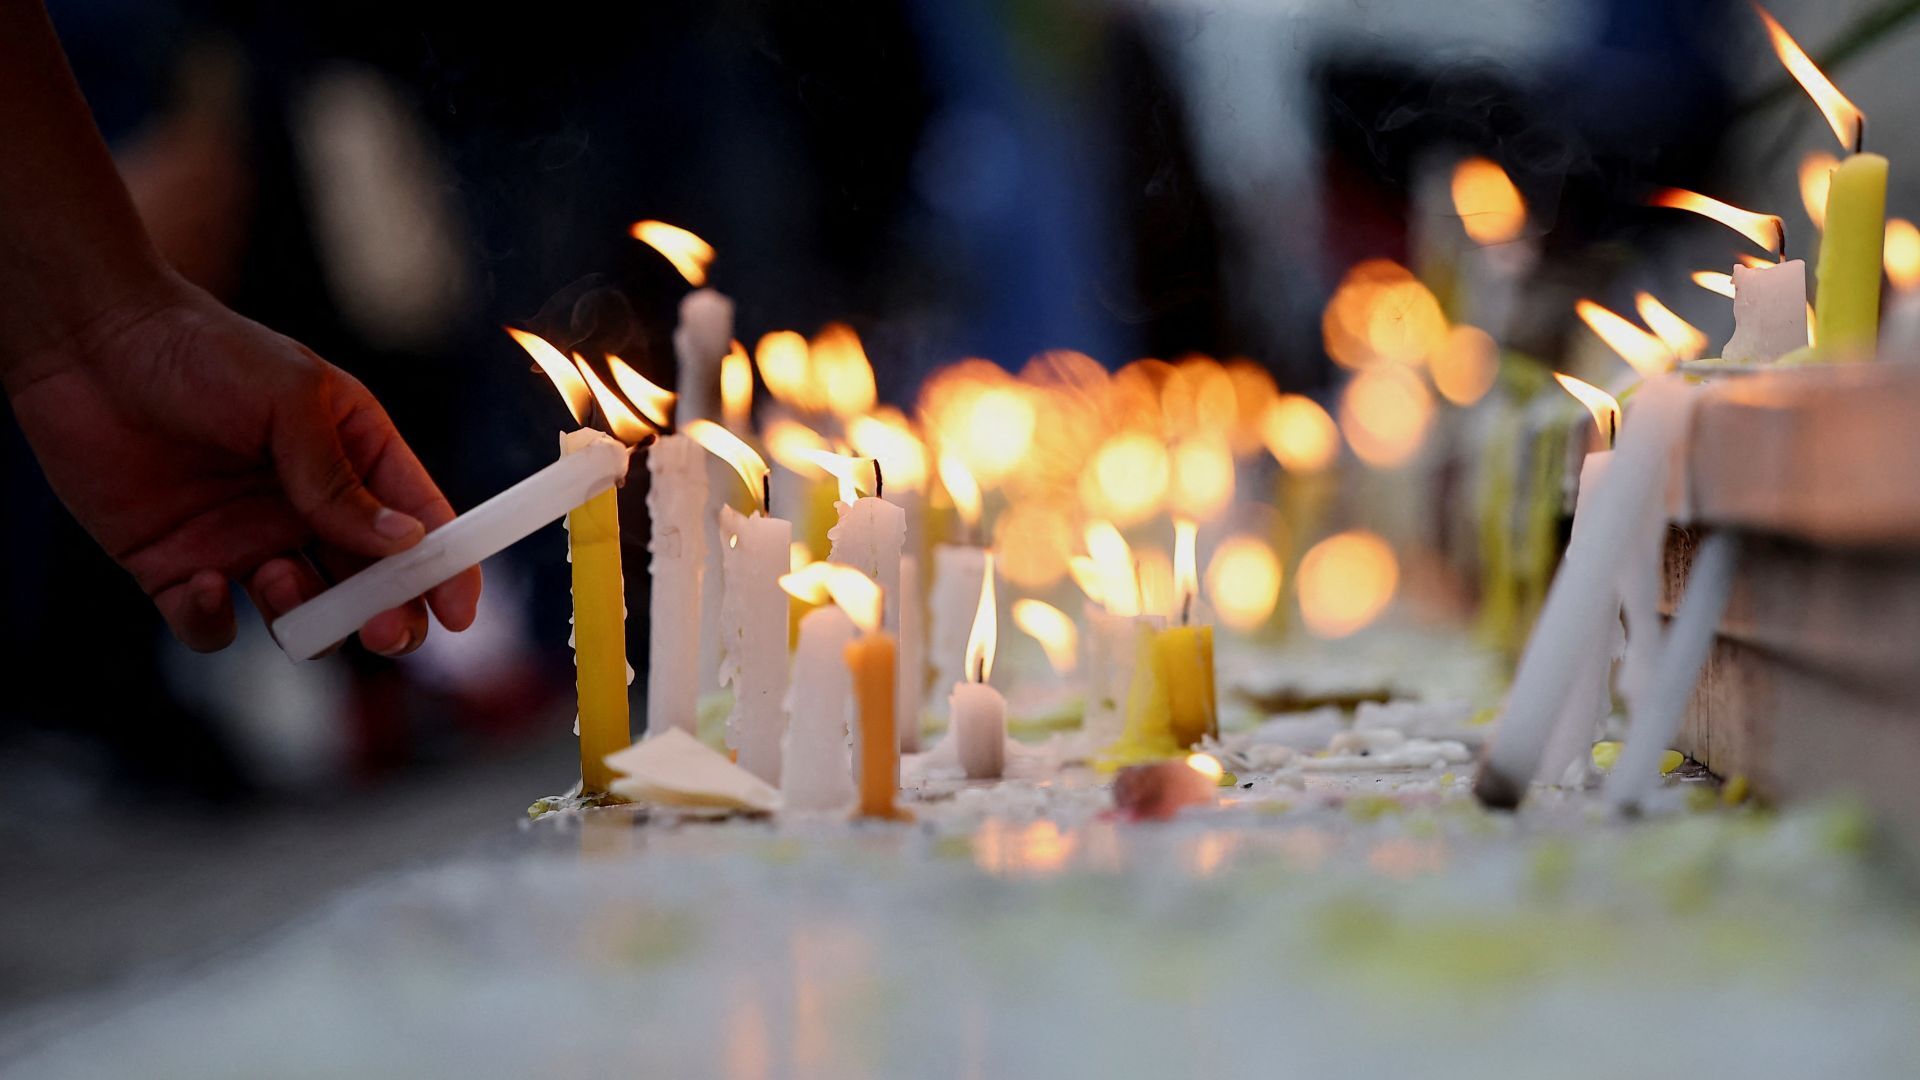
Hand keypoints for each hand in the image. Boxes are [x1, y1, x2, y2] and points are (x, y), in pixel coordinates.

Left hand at [4, 278, 480, 653]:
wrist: (87, 346)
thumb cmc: (202, 351)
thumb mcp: (291, 401)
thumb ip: (341, 480)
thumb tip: (405, 543)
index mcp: (353, 458)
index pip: (419, 524)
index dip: (447, 571)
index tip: (457, 613)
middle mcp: (308, 509)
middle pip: (371, 587)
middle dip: (385, 616)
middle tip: (378, 628)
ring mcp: (245, 543)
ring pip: (302, 616)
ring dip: (302, 615)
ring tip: (272, 576)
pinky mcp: (178, 569)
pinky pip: (212, 626)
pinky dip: (213, 622)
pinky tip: (201, 584)